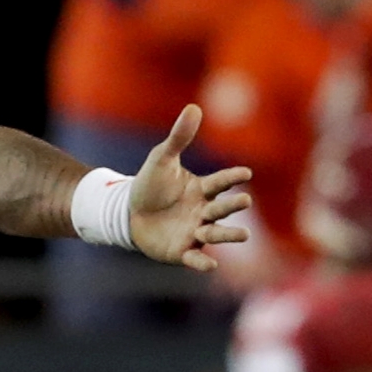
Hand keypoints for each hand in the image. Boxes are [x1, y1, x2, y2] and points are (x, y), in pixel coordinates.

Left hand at [129, 104, 252, 271]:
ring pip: (215, 233)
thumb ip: (178, 137)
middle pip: (221, 208)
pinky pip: (195, 257)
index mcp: (202, 189)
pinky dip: (203, 262)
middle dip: (233, 205)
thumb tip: (194, 107)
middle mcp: (203, 212)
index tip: (245, 173)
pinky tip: (211, 265)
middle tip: (244, 200)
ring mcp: (194, 232)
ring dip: (229, 234)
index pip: (220, 182)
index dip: (232, 178)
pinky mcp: (181, 250)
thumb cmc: (149, 185)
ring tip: (243, 235)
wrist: (126, 213)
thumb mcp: (161, 159)